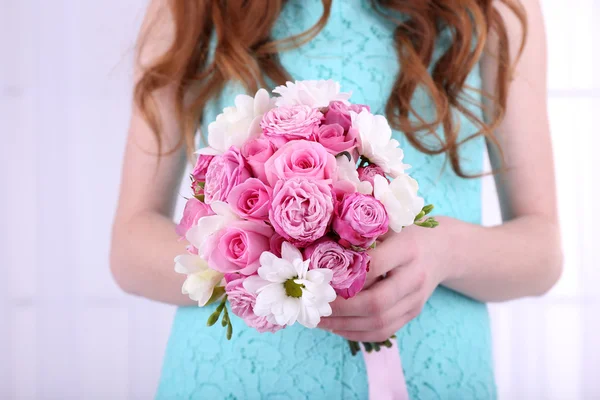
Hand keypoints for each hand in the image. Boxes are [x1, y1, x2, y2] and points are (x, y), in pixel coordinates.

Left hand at [318, 223, 448, 341]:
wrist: (442, 249)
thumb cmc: (405, 233)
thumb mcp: (387, 224)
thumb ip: (360, 235)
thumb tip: (320, 250)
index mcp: (408, 249)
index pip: (374, 266)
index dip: (346, 275)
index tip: (319, 277)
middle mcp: (414, 277)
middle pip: (376, 302)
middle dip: (341, 308)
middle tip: (315, 305)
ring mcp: (416, 300)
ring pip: (379, 323)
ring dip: (344, 325)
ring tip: (319, 319)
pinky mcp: (413, 313)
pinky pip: (384, 332)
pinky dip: (357, 333)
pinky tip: (337, 326)